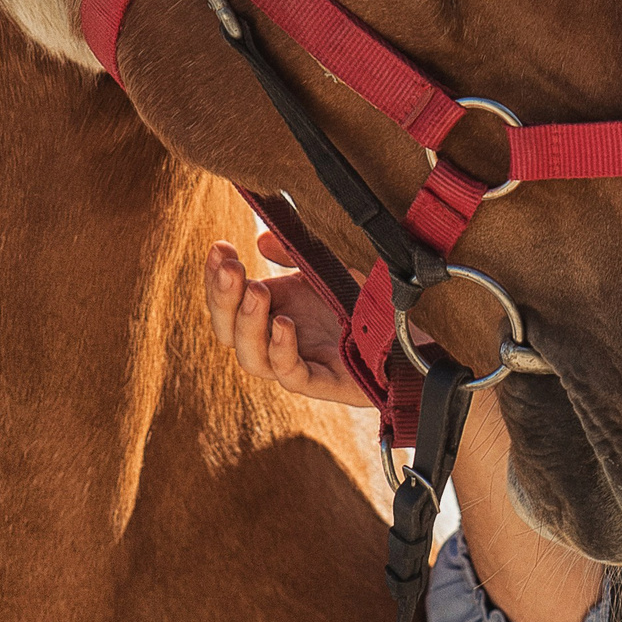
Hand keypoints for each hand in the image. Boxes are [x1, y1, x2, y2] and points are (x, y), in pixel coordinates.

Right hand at [203, 234, 371, 409]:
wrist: (404, 334)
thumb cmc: (361, 305)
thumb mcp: (323, 270)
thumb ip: (293, 254)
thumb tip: (261, 239)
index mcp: (270, 313)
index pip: (226, 303)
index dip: (216, 278)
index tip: (219, 247)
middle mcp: (276, 342)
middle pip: (228, 331)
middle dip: (224, 298)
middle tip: (231, 268)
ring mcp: (298, 364)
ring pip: (252, 358)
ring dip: (248, 324)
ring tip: (256, 291)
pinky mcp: (324, 382)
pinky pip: (292, 375)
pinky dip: (282, 351)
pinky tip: (283, 324)